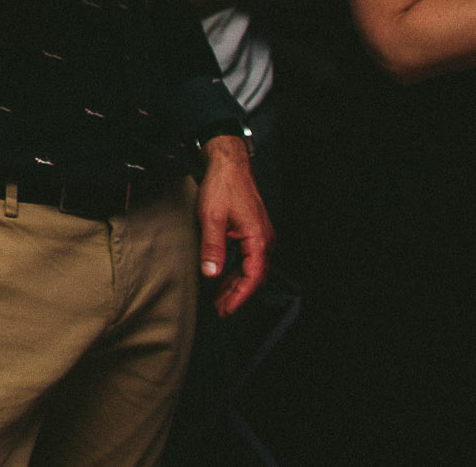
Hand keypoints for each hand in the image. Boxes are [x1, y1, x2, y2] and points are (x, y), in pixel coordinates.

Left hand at [198, 134, 272, 317]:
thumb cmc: (222, 187)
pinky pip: (247, 259)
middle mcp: (264, 240)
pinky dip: (235, 271)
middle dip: (237, 295)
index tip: (227, 310)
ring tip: (220, 300)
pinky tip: (223, 278)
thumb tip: (211, 274)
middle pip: (254, 277)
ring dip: (235, 285)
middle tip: (220, 310)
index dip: (240, 296)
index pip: (253, 277)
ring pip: (250, 269)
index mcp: (258, 239)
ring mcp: (260, 236)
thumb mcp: (211, 218)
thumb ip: (212, 247)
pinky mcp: (252, 232)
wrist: (228, 164)